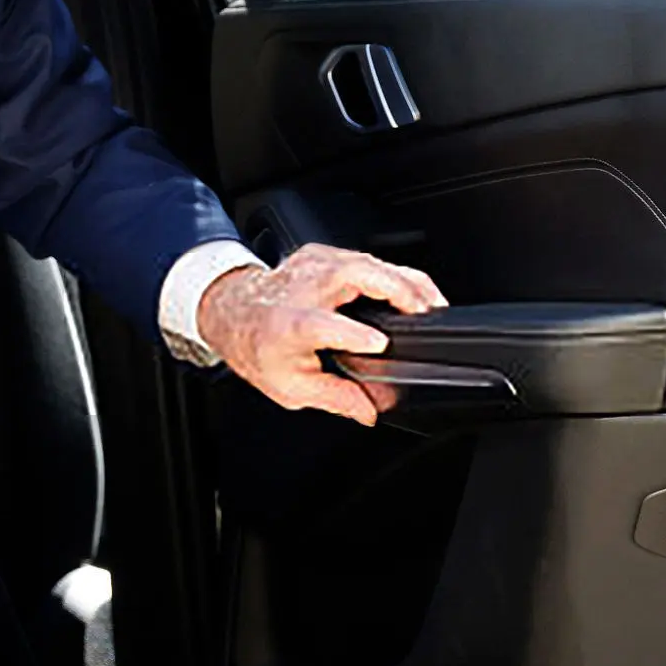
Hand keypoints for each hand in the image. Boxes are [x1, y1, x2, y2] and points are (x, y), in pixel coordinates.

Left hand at [196, 243, 445, 425]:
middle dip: (396, 290)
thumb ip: (335, 398)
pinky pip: (367, 259)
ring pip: (367, 262)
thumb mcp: (289, 385)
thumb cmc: (257, 345)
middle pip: (353, 277)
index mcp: (290, 325)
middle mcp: (302, 289)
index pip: (322, 325)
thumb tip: (371, 411)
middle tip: (428, 314)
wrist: (233, 309)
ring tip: (433, 304)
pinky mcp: (325, 255)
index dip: (353, 334)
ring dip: (406, 281)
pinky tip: (413, 291)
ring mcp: (314, 265)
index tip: (379, 343)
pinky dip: (395, 274)